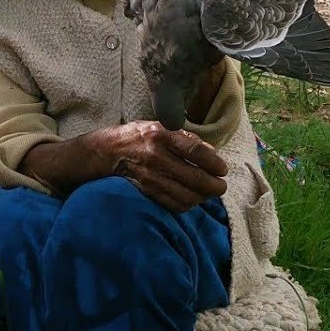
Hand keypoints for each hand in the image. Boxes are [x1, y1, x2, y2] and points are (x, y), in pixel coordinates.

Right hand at [105, 121, 227, 212]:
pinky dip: (188, 204)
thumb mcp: (161, 126)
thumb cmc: (138, 136)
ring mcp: (150, 177)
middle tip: (221, 185)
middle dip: (215, 186)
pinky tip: (192, 198)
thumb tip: (212, 152)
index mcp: (162, 135)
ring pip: (187, 195)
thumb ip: (187, 138)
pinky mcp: (146, 191)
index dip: (214, 163)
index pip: (196, 152)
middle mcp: (156, 157)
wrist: (107, 152)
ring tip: (207, 193)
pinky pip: (173, 204)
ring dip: (203, 197)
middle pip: (195, 178)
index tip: (222, 169)